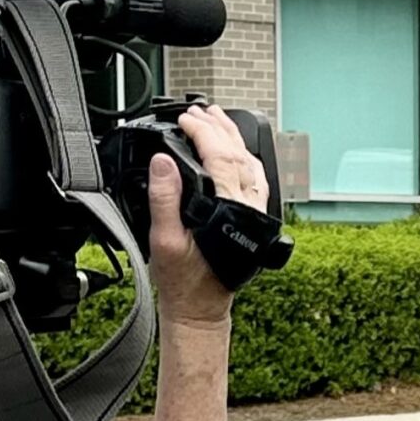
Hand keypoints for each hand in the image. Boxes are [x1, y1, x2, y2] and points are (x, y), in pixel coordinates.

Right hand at [149, 104, 269, 324]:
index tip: (185, 119)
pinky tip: (234, 150)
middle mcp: (248, 209)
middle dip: (217, 128)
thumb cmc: (184, 281)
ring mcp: (255, 214)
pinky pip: (256, 180)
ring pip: (251, 165)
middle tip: (199, 112)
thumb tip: (163, 162)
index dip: (201, 132)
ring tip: (217, 119)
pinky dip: (244, 158)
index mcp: (227, 211)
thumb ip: (164, 199)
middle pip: (239, 155)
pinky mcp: (255, 219)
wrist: (201, 308)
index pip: (219, 157)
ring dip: (233, 138)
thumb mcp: (163, 240)